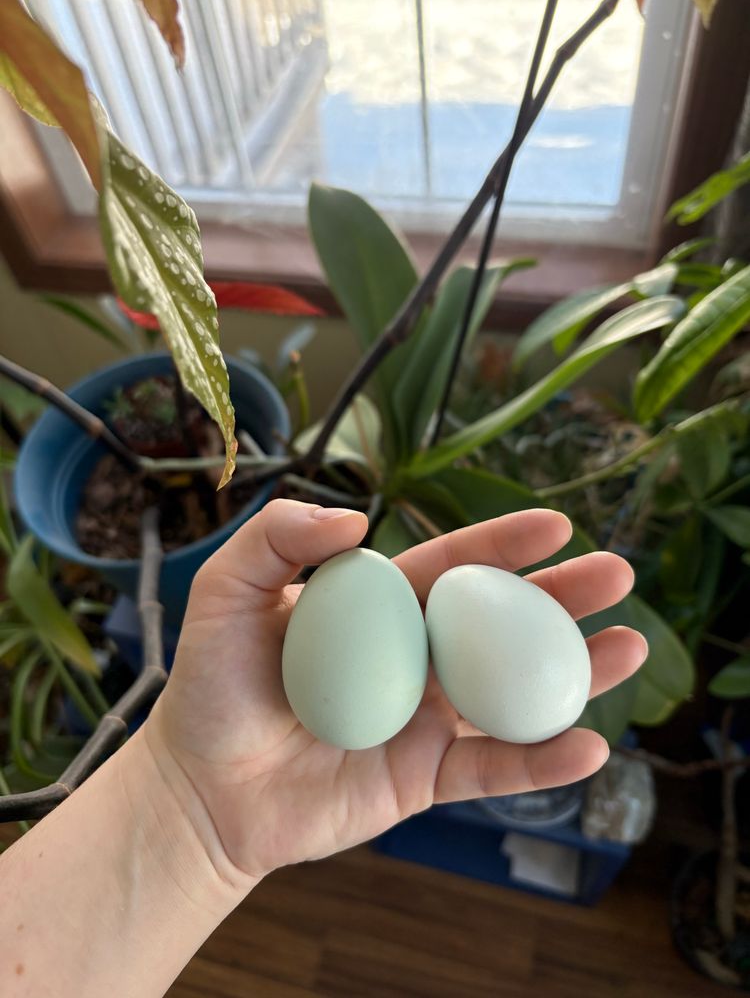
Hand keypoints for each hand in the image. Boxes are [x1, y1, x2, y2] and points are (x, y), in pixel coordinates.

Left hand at [145, 499, 644, 884]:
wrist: (201, 788)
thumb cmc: (212, 685)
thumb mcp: (227, 592)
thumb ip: (277, 537)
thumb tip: (356, 516)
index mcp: (379, 608)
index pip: (452, 567)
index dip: (503, 545)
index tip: (557, 523)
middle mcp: (414, 658)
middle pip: (500, 624)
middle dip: (561, 598)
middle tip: (618, 574)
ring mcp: (424, 719)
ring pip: (512, 693)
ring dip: (574, 673)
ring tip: (631, 648)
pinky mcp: (424, 778)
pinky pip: (491, 769)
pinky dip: (539, 761)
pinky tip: (587, 744)